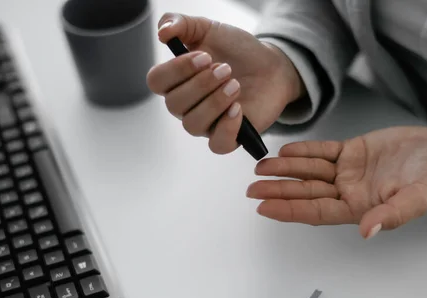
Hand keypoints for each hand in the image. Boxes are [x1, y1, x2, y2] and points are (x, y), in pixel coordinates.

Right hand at [146, 13, 303, 153]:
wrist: (270, 66)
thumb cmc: (236, 51)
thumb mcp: (209, 29)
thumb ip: (182, 24)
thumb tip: (162, 32)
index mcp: (176, 81)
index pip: (157, 81)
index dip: (177, 70)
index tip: (204, 57)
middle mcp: (186, 106)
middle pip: (174, 104)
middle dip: (201, 84)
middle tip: (226, 68)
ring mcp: (206, 123)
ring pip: (193, 125)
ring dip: (214, 102)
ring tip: (235, 84)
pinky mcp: (229, 136)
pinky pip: (217, 145)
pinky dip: (227, 127)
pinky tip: (238, 109)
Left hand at [246, 126, 426, 237]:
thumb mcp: (415, 198)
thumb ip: (392, 214)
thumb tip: (366, 232)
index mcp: (358, 207)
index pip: (316, 211)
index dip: (289, 210)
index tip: (264, 208)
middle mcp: (348, 191)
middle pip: (306, 192)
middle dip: (278, 190)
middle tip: (251, 189)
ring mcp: (348, 172)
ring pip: (310, 171)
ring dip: (285, 169)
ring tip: (260, 167)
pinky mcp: (351, 152)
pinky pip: (323, 152)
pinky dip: (304, 151)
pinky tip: (285, 151)